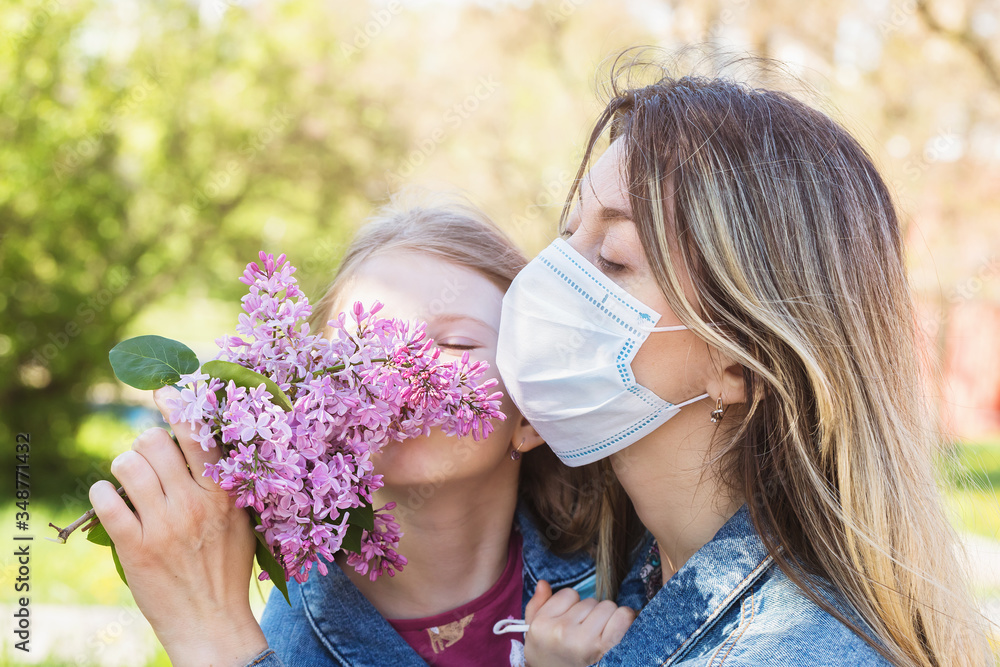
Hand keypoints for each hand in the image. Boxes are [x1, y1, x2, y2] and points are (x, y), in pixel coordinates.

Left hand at [89, 386, 267, 666]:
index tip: (166, 392)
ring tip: (127, 475)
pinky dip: (102, 493)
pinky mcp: (135, 548)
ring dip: (123, 464)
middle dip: (145, 442)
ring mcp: (163, 526)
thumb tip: (203, 446)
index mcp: (224, 493)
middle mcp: (194, 504)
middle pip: (156, 442)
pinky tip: (108, 497)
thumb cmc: (227, 567)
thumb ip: (224, 484)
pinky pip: (107, 502)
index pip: (199, 435)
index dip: (180, 407)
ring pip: (129, 466)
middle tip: (146, 455)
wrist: (212, 620)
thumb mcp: (240, 519)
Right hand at [523, 580, 634, 666]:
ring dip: (607, 619)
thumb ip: (536, 606)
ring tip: (598, 638)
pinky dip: (624, 621)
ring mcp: (584, 641)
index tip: (571, 624)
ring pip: (607, 607)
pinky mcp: (605, 649)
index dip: (573, 607)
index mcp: (542, 625)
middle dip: (591, 614)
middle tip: (586, 635)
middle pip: (591, 601)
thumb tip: (543, 583)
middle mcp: (561, 631)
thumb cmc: (551, 658)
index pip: (569, 594)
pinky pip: (623, 616)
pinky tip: (616, 633)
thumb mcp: (536, 634)